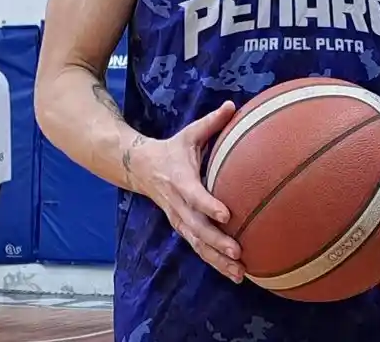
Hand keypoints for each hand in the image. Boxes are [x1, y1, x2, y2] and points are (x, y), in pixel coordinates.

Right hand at [130, 100, 245, 283]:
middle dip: (217, 242)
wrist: (140, 168)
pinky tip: (233, 273)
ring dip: (217, 260)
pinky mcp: (181, 227)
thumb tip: (234, 105)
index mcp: (180, 179)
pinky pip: (197, 248)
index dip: (209, 205)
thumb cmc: (172, 149)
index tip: (227, 214)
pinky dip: (214, 262)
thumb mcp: (189, 133)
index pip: (195, 195)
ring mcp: (178, 218)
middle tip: (238, 252)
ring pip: (197, 244)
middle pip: (196, 228)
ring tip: (239, 273)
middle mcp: (178, 204)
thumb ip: (212, 122)